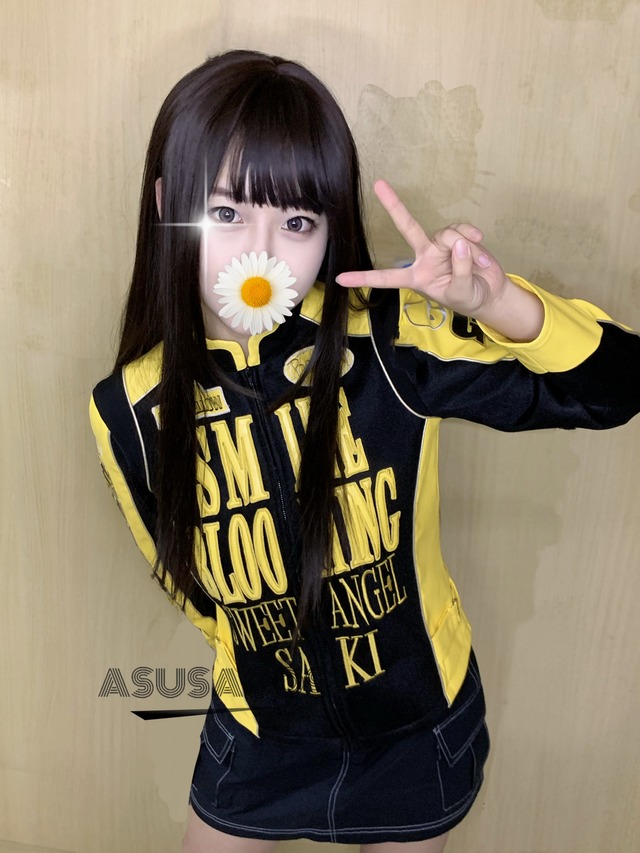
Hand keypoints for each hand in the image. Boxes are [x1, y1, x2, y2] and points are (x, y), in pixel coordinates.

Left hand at [335, 179, 507, 316]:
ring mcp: (439, 245)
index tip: (340, 279)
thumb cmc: (470, 298)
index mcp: (416, 277)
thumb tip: (458, 243)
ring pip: (448, 234)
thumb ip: (460, 269)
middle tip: (378, 184)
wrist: (490, 293)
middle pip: (407, 227)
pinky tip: (482, 248)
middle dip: (394, 206)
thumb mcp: (462, 292)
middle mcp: (423, 257)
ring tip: (480, 265)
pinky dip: (473, 239)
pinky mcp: (458, 237)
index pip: (386, 278)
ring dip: (467, 249)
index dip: (364, 278)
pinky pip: (462, 230)